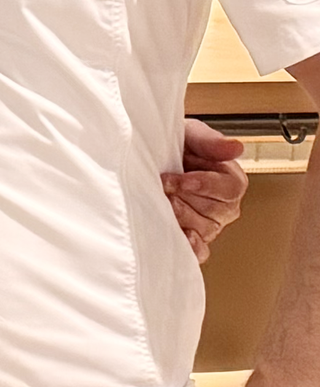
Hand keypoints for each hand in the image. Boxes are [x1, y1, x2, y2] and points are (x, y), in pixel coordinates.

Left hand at [162, 119, 247, 261]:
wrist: (151, 160)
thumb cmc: (176, 147)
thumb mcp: (190, 135)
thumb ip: (210, 142)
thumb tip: (235, 147)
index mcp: (231, 181)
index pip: (228, 189)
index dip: (202, 185)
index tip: (177, 180)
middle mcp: (226, 206)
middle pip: (214, 211)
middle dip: (185, 199)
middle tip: (163, 190)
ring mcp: (211, 225)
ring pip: (204, 229)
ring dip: (181, 217)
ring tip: (162, 204)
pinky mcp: (195, 239)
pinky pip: (200, 251)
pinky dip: (193, 247)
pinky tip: (183, 238)